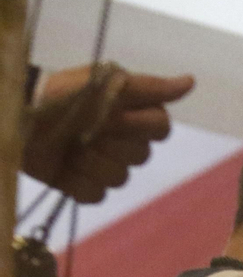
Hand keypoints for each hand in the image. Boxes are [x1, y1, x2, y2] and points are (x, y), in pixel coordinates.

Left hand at [24, 64, 195, 202]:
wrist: (16, 114)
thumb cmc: (59, 94)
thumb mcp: (103, 83)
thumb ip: (148, 87)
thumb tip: (191, 81)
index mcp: (131, 115)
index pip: (161, 129)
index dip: (139, 126)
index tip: (114, 116)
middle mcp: (122, 141)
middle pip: (140, 156)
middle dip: (109, 143)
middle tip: (84, 130)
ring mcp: (102, 165)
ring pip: (119, 178)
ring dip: (90, 162)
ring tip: (68, 148)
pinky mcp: (82, 186)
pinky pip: (95, 196)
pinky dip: (76, 182)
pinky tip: (63, 167)